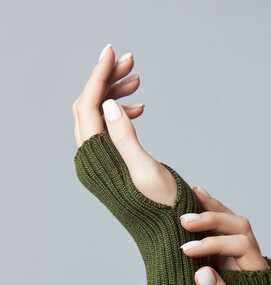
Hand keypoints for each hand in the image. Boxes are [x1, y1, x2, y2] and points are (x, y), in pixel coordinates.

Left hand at [72, 43, 177, 205]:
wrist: (167, 233)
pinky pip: (107, 130)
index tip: (113, 52)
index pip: (88, 106)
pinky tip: (139, 108)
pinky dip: (120, 113)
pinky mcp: (109, 164)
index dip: (99, 76)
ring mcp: (98, 162)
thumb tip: (108, 104)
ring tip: (138, 81)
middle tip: (132, 63)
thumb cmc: (162, 208)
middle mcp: (90, 159)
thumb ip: (124, 138)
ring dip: (114, 94)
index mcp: (95, 159)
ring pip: (98, 116)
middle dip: (107, 80)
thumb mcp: (145, 171)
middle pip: (89, 106)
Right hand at [179, 190, 270, 284]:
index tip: (186, 252)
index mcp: (260, 279)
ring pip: (233, 227)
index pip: (241, 246)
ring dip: (213, 211)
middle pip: (240, 229)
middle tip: (184, 220)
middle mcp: (253, 266)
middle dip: (214, 220)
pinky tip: (195, 205)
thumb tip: (203, 272)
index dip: (214, 243)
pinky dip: (210, 220)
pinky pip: (221, 237)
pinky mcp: (227, 269)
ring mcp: (241, 265)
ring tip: (191, 193)